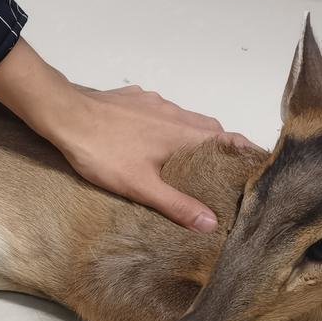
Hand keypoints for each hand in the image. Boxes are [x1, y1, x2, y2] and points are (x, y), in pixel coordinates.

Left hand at [0, 39, 257, 231]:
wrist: (63, 113)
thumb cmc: (102, 151)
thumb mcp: (141, 186)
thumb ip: (177, 204)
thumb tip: (211, 223)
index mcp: (184, 133)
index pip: (229, 139)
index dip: (246, 151)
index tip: (258, 165)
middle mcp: (175, 112)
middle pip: (210, 128)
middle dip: (221, 146)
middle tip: (222, 170)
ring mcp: (153, 102)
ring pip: (184, 117)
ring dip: (192, 135)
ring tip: (189, 159)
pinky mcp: (132, 98)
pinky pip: (159, 110)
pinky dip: (165, 125)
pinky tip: (149, 139)